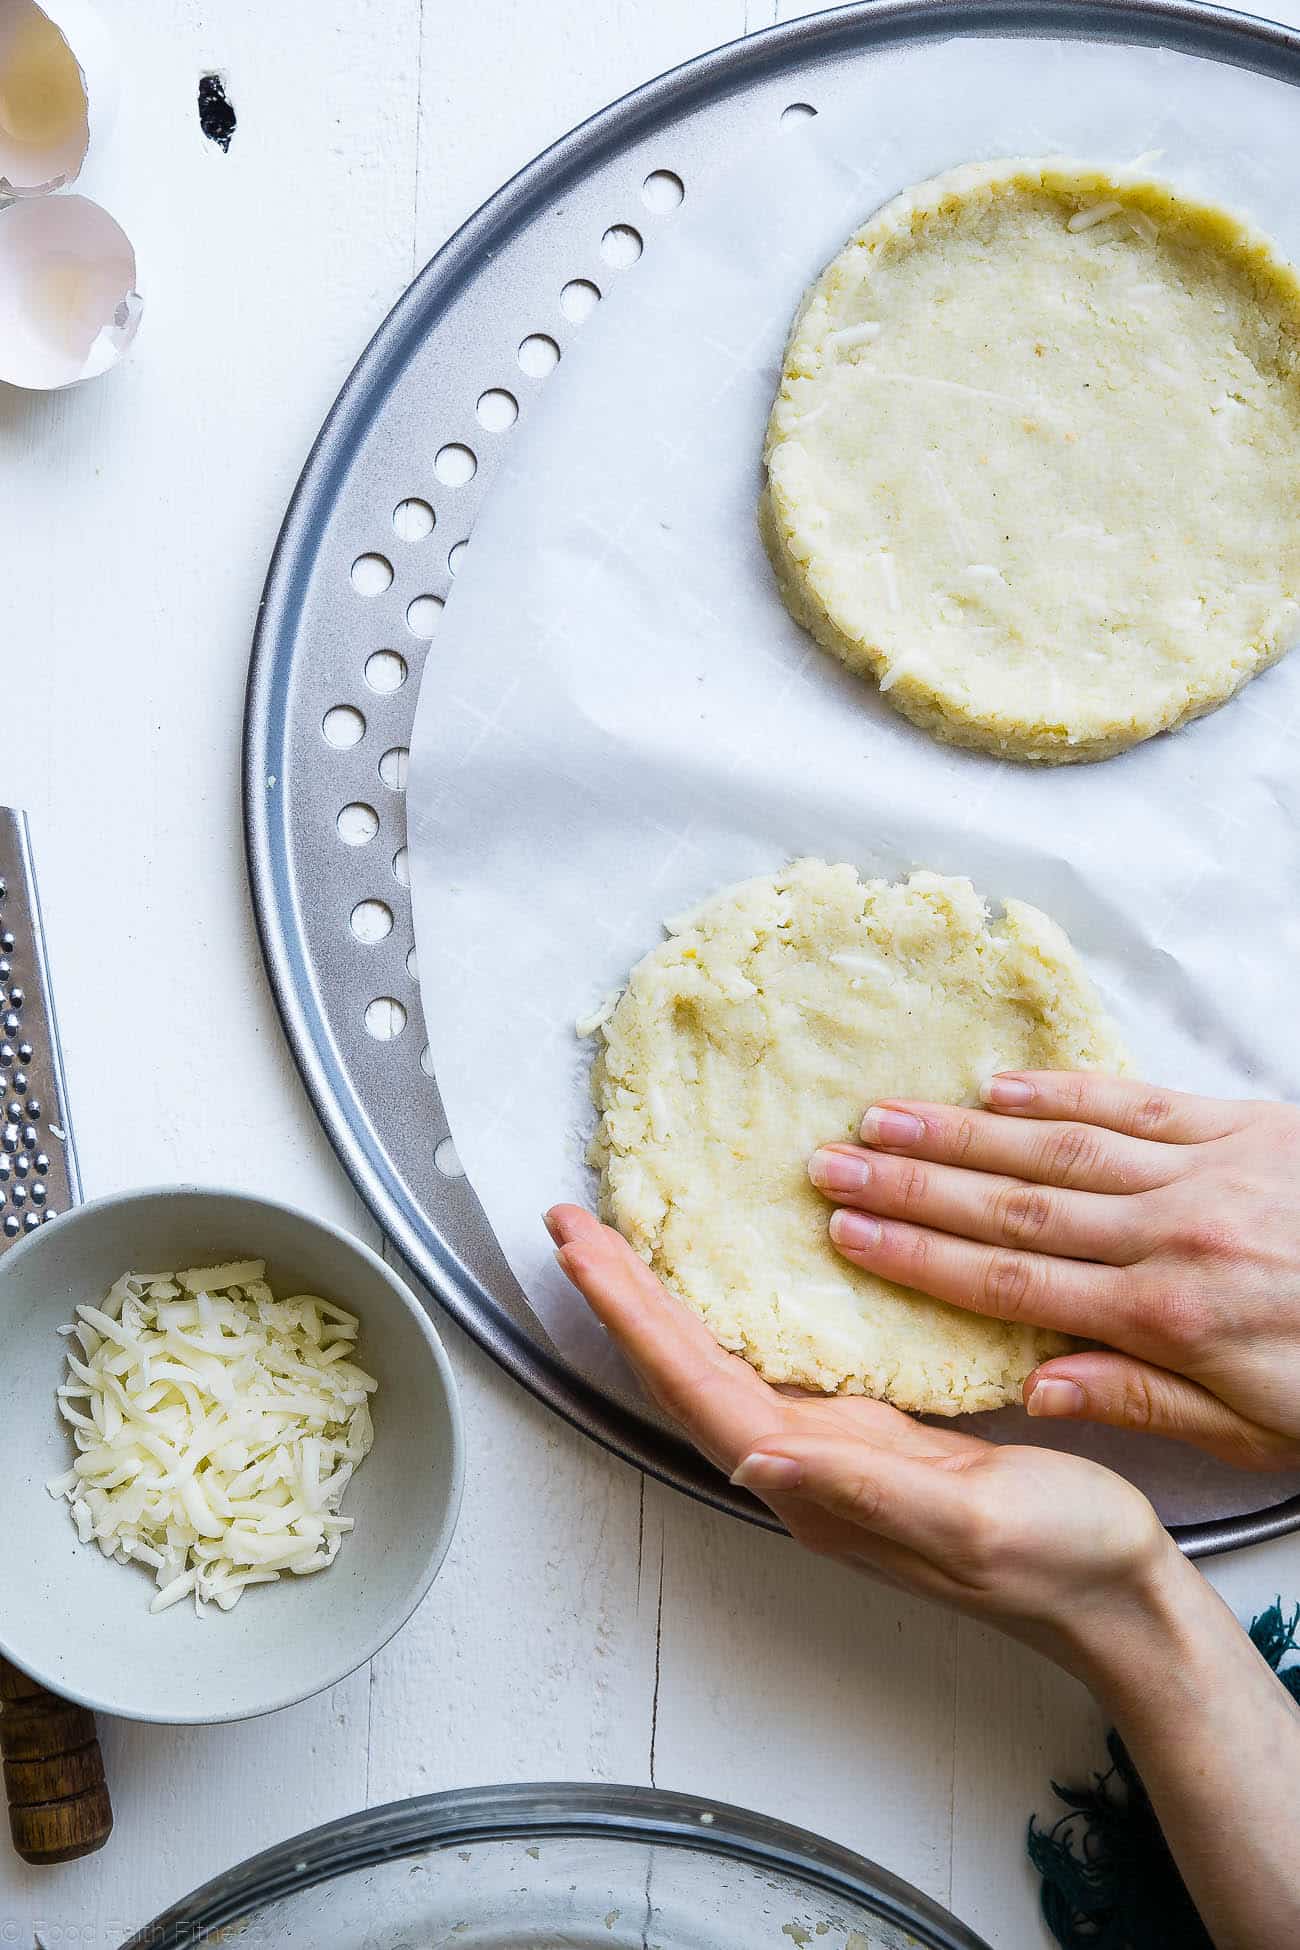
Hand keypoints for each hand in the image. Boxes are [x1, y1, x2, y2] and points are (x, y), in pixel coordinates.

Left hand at [546, 1205, 1179, 1679]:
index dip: (630, 1316)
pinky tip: (718, 1284)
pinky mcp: (866, 1432)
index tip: (581, 1249)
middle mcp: (803, 1467)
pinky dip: (724, 1313)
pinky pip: (767, 1361)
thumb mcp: (968, 1523)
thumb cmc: (1058, 1561)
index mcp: (815, 1484)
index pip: (695, 1387)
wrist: (1112, 1596)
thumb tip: (759, 1461)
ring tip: (617, 1241)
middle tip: (571, 1223)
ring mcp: (830, 1450)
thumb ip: (864, 1490)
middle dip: (622, 1297)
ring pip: (715, 1363)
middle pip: (684, 1370)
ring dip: (659, 1303)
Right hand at [807, 1073, 1299, 1468]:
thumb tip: (1031, 1385)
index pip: (1013, 1283)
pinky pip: (1138, 1104)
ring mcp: (1210, 1171)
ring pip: (1061, 1149)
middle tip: (830, 1165)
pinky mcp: (1249, 1126)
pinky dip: (1063, 1095)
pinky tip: (1000, 1088)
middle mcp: (1174, 1236)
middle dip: (912, 1186)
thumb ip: (1142, 1401)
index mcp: (1169, 1320)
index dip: (919, 1259)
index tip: (848, 1237)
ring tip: (884, 1117)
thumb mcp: (1260, 1434)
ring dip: (962, 1133)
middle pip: (1013, 1208)